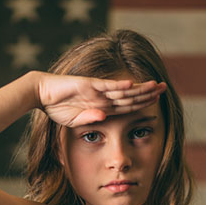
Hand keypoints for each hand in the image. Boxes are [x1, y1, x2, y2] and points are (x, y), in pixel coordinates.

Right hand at [35, 73, 166, 127]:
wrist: (40, 94)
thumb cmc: (56, 108)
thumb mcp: (75, 120)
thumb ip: (90, 120)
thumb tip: (103, 119)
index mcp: (103, 106)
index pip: (128, 106)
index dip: (143, 104)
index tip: (157, 102)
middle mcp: (103, 97)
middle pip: (130, 96)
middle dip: (148, 93)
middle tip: (165, 87)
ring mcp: (97, 90)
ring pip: (123, 90)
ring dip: (139, 88)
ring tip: (156, 85)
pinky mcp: (87, 84)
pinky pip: (106, 86)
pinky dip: (118, 85)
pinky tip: (132, 84)